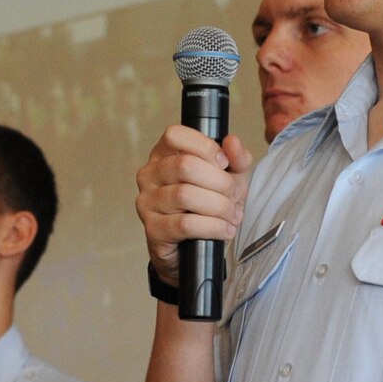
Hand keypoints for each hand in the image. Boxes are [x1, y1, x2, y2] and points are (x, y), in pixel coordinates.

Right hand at [134, 125, 252, 284]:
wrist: (193, 245)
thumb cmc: (207, 205)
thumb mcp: (229, 178)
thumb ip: (236, 159)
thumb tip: (232, 142)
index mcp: (163, 155)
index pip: (175, 136)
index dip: (204, 146)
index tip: (223, 163)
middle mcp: (149, 175)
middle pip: (185, 166)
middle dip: (220, 182)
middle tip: (235, 196)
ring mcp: (147, 202)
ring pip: (186, 195)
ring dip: (219, 207)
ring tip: (232, 215)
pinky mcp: (152, 229)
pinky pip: (185, 224)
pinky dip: (213, 227)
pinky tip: (225, 230)